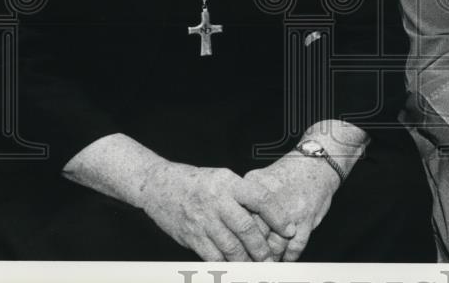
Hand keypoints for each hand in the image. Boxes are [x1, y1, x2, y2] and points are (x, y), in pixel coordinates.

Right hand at [139, 161, 294, 261]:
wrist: (158, 185)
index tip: (290, 230)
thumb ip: (241, 195)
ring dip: (247, 261)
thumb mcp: (222, 178)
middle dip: (262, 247)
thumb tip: (267, 216)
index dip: (278, 216)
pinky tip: (235, 270)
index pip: (260, 199)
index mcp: (229, 183)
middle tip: (272, 258)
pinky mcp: (191, 236)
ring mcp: (203, 220)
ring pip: (230, 246)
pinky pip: (212, 256)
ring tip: (257, 268)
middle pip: (246, 228)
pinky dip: (226, 266)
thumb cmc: (196, 182)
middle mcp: (217, 201)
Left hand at [244, 151, 341, 260]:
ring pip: (274, 246)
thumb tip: (230, 221)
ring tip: (266, 264)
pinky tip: (285, 258)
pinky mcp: (306, 220)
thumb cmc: (288, 173)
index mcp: (255, 187)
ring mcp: (289, 211)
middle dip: (252, 252)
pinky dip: (288, 257)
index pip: (239, 219)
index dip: (236, 237)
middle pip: (255, 235)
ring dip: (271, 258)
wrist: (316, 163)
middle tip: (249, 262)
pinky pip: (294, 248)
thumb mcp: (261, 179)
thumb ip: (246, 198)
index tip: (234, 249)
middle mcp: (271, 200)